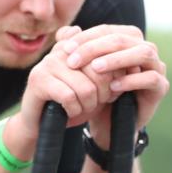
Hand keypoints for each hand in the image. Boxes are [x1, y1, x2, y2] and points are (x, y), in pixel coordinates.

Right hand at [9, 26, 118, 154]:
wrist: (42, 125)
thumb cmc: (70, 104)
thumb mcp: (93, 86)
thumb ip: (109, 73)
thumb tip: (134, 64)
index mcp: (74, 47)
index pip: (106, 57)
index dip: (113, 79)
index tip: (110, 93)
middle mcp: (59, 52)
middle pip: (98, 72)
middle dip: (102, 94)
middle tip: (94, 104)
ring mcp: (46, 65)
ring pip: (85, 88)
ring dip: (88, 106)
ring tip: (80, 109)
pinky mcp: (38, 81)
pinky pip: (69, 97)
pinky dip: (74, 110)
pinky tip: (69, 112)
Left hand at [59, 24, 169, 138]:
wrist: (108, 121)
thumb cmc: (96, 90)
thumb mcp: (82, 70)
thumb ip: (73, 50)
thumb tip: (63, 32)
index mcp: (127, 40)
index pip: (106, 30)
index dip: (85, 37)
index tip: (65, 49)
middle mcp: (144, 49)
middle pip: (122, 39)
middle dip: (95, 48)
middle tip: (74, 61)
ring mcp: (156, 67)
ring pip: (143, 53)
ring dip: (117, 59)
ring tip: (95, 68)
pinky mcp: (161, 87)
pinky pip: (151, 78)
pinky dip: (131, 80)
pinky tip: (113, 86)